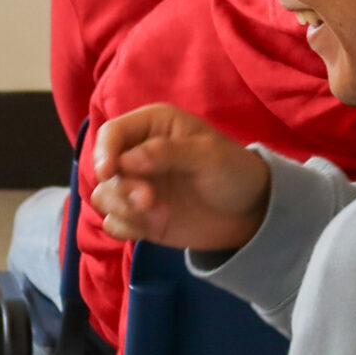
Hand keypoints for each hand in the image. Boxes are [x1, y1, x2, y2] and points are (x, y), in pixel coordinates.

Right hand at [87, 103, 272, 253]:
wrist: (253, 214)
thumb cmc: (234, 171)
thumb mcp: (208, 155)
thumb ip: (166, 152)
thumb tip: (125, 160)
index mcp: (151, 127)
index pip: (111, 133)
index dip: (104, 151)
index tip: (108, 172)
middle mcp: (136, 155)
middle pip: (102, 169)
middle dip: (121, 187)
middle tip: (149, 200)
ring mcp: (136, 187)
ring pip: (103, 196)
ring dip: (124, 208)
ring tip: (159, 214)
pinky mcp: (138, 217)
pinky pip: (113, 223)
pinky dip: (128, 227)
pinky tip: (156, 226)